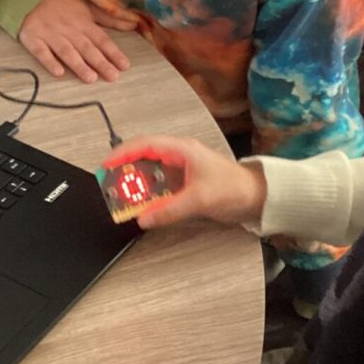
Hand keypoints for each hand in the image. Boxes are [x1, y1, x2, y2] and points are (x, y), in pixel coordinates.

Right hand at [18, 0, 136, 82]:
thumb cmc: (65, 3)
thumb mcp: (89, 7)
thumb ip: (110, 19)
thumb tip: (134, 24)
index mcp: (84, 23)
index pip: (101, 40)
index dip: (113, 52)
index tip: (125, 66)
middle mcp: (69, 29)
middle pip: (87, 48)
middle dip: (100, 62)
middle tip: (113, 77)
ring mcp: (50, 34)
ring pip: (67, 51)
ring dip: (78, 65)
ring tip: (91, 79)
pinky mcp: (33, 38)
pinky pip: (41, 51)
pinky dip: (49, 61)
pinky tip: (58, 73)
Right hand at [102, 135, 266, 229]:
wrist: (257, 197)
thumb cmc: (235, 188)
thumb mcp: (199, 199)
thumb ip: (169, 210)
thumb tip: (144, 218)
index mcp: (182, 150)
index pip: (144, 145)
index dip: (122, 153)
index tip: (106, 165)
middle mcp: (179, 156)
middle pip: (143, 158)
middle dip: (124, 171)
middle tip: (109, 185)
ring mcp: (181, 170)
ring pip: (150, 173)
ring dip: (135, 185)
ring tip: (121, 197)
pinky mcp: (184, 184)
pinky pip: (159, 186)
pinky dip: (148, 195)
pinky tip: (141, 205)